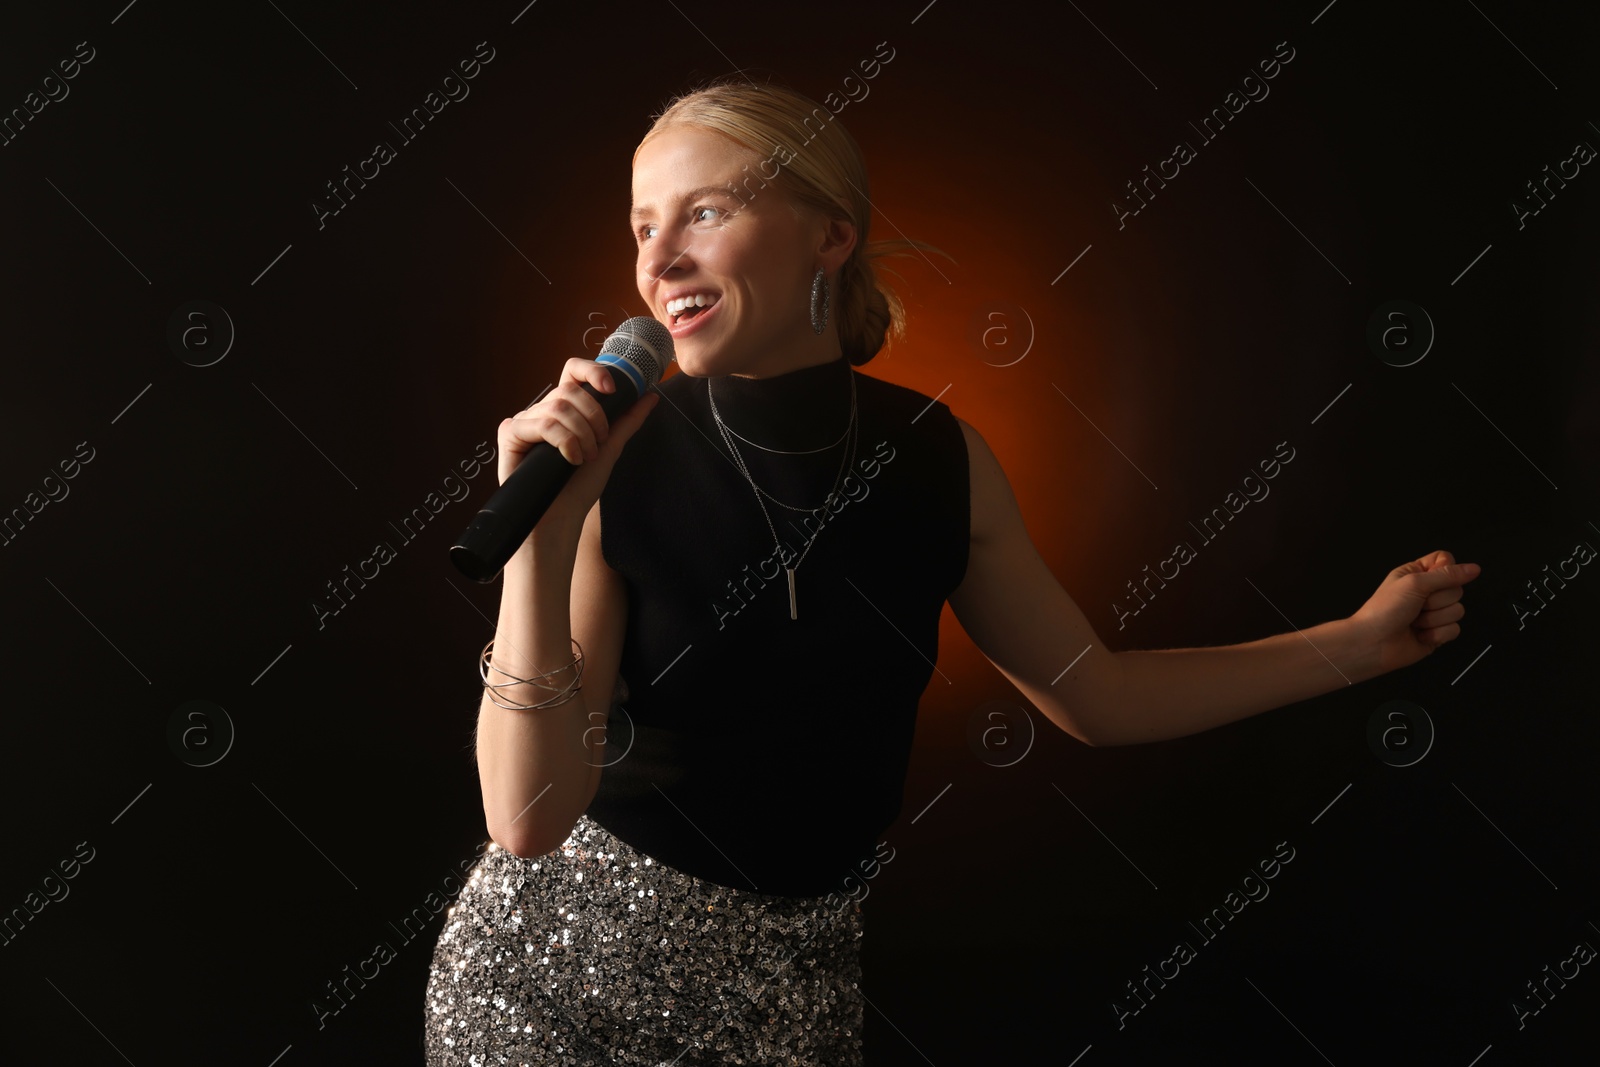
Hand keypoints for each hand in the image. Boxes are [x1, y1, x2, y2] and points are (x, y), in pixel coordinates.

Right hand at [497, 357, 660, 532]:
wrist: (561, 518)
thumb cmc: (580, 487)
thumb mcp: (610, 448)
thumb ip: (627, 420)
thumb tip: (651, 396)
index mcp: (565, 408)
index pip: (573, 371)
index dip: (593, 371)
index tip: (611, 390)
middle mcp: (543, 410)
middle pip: (569, 390)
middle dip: (593, 418)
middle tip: (598, 445)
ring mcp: (525, 421)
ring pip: (558, 407)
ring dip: (581, 435)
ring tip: (584, 458)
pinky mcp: (510, 434)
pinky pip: (541, 424)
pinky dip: (563, 442)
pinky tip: (569, 460)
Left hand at [1349, 550, 1481, 675]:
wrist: (1372, 643)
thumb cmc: (1383, 610)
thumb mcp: (1414, 583)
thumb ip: (1446, 575)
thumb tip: (1473, 568)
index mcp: (1416, 574)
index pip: (1447, 561)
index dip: (1445, 570)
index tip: (1430, 580)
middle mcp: (1426, 592)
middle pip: (1457, 588)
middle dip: (1436, 600)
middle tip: (1416, 605)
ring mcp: (1433, 614)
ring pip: (1458, 610)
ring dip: (1434, 619)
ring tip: (1414, 621)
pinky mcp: (1437, 633)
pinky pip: (1454, 630)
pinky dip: (1436, 634)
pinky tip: (1419, 634)